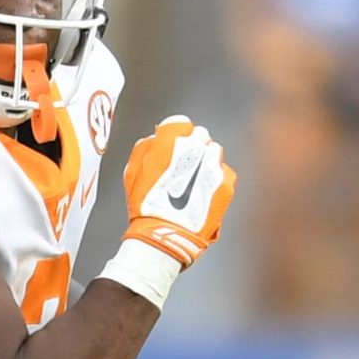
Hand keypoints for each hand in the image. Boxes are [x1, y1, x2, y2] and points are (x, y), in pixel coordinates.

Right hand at [120, 116, 236, 268]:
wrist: (166, 235)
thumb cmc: (147, 207)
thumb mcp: (132, 173)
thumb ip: (144, 149)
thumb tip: (155, 139)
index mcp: (170, 141)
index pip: (179, 123)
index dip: (174, 135)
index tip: (172, 145)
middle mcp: (195, 148)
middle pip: (200, 135)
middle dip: (192, 147)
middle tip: (182, 167)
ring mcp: (213, 164)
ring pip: (213, 152)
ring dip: (204, 162)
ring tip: (192, 182)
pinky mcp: (226, 181)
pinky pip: (223, 172)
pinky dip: (215, 180)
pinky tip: (201, 194)